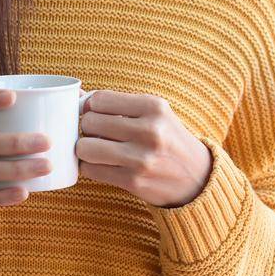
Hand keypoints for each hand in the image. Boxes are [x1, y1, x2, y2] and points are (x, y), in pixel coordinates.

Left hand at [75, 90, 213, 207]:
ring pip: (85, 148)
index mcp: (154, 107)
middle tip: (98, 134)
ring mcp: (141, 158)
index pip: (99, 100)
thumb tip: (77, 94)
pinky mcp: (133, 181)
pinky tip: (103, 165)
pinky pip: (91, 170)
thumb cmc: (168, 140)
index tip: (96, 114)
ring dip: (85, 149)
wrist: (198, 177)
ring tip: (97, 149)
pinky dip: (91, 167)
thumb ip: (118, 103)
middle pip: (90, 122)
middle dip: (88, 128)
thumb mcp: (154, 114)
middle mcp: (150, 130)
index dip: (90, 107)